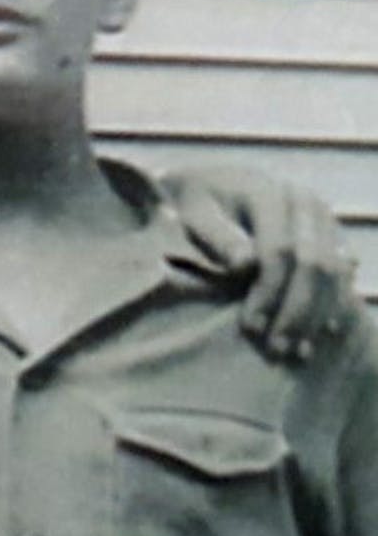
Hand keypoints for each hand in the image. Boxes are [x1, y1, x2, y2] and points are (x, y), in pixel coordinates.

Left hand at [160, 163, 360, 359]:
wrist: (212, 184)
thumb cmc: (192, 204)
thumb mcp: (192, 214)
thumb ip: (215, 235)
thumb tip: (245, 264)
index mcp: (267, 192)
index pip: (279, 250)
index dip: (268, 292)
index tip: (250, 328)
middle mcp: (303, 202)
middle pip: (314, 263)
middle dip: (296, 311)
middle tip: (277, 349)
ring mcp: (322, 217)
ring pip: (334, 271)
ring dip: (318, 314)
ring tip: (298, 351)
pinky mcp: (331, 234)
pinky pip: (343, 272)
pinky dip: (334, 304)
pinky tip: (321, 333)